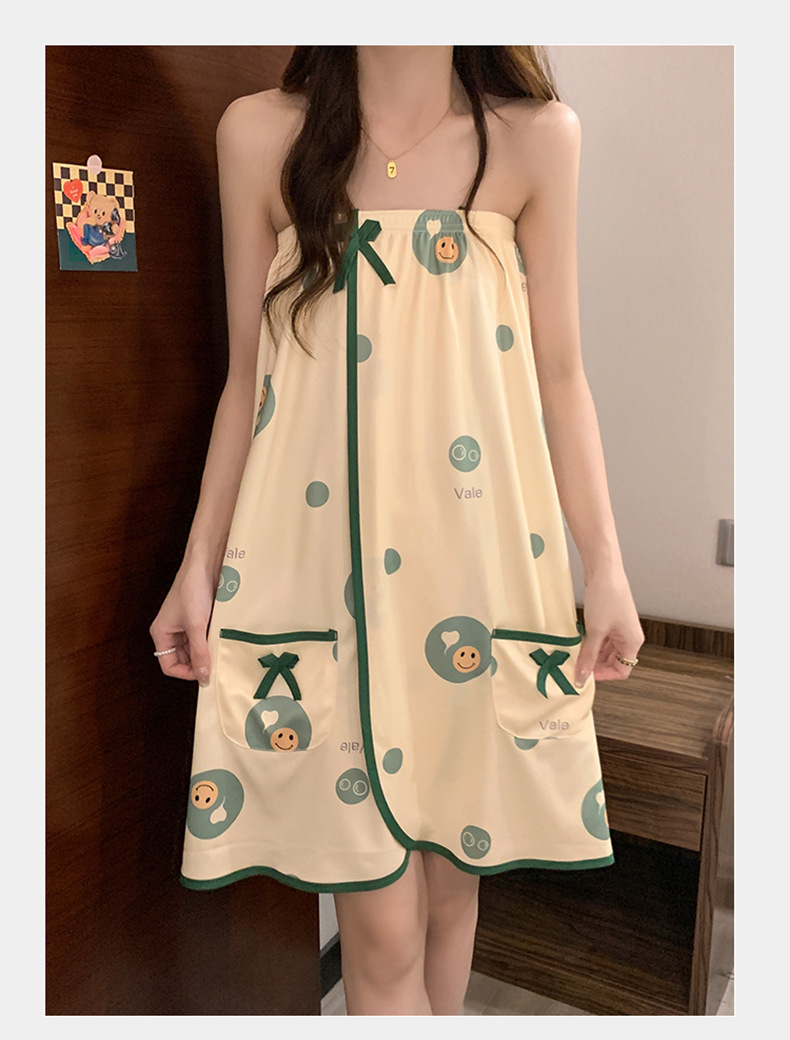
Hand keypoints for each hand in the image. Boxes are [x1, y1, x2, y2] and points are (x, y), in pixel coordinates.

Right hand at [149, 561, 217, 685]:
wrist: (206, 564)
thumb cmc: (193, 589)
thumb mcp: (196, 625)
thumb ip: (199, 652)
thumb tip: (204, 677)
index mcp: (161, 633)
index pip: (168, 666)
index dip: (185, 673)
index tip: (204, 674)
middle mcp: (171, 631)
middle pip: (182, 659)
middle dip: (197, 664)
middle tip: (215, 666)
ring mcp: (185, 625)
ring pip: (194, 649)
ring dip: (206, 652)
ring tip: (219, 651)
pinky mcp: (199, 619)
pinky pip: (203, 638)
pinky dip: (212, 642)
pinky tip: (221, 641)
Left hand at [574, 568, 643, 684]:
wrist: (604, 570)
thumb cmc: (607, 597)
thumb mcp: (595, 631)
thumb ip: (587, 656)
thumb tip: (581, 677)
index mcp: (632, 642)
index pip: (623, 670)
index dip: (604, 675)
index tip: (586, 674)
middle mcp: (628, 636)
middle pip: (613, 661)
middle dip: (595, 664)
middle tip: (576, 665)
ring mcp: (619, 627)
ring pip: (606, 650)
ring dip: (591, 653)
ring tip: (575, 653)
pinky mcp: (609, 619)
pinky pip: (601, 638)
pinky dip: (590, 642)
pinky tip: (577, 641)